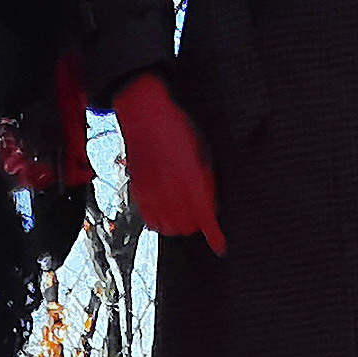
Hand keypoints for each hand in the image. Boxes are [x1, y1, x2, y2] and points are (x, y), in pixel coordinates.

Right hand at [112, 71, 223, 252]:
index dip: (213, 234)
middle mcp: (169, 188)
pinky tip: (165, 212)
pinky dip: (159, 221)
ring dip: (179, 225)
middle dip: (197, 223)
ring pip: (167, 228)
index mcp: (188, 177)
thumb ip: (204, 177)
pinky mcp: (137, 189)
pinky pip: (149, 219)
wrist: (144, 111)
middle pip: (187, 226)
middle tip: (200, 209)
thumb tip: (208, 198)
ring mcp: (151, 191)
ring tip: (183, 212)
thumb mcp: (199, 148)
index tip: (219, 244)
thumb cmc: (174, 124)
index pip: (203, 216)